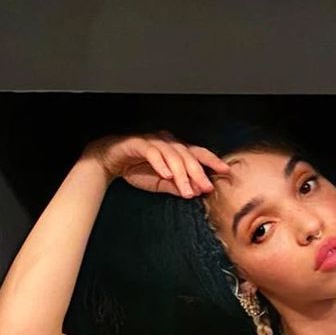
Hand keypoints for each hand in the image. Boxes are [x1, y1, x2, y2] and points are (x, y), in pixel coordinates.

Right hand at [81, 130, 230, 198]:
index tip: (225, 171)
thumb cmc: (136, 169)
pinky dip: (160, 164)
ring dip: (181, 174)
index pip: (197, 153)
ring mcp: (153, 141)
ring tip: (186, 190)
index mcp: (175, 149)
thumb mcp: (160, 183)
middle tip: (205, 187)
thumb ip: (176, 186)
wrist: (110, 161)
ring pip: (172, 155)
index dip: (212, 161)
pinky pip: (153, 152)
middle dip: (198, 173)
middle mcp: (167, 142)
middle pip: (187, 155)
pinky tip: (166, 175)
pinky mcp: (139, 143)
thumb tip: (194, 193)